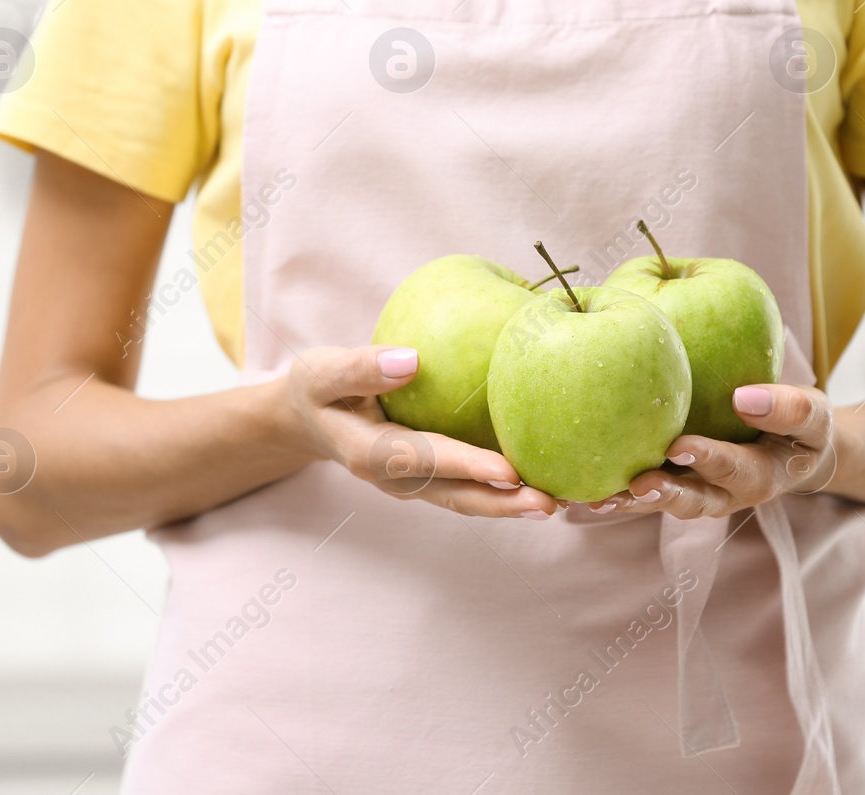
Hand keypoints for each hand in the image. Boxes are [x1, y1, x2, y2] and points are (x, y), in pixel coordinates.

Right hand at [285, 345, 560, 518]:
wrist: (307, 417)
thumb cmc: (318, 387)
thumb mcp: (322, 371)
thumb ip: (361, 367)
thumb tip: (411, 359)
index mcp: (371, 455)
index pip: (427, 460)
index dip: (468, 467)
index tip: (508, 470)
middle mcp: (397, 480)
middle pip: (456, 497)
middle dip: (503, 503)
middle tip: (550, 503)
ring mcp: (414, 485)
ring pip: (467, 500)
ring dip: (510, 505)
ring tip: (557, 502)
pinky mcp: (430, 479)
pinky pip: (470, 488)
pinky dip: (504, 491)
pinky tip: (543, 480)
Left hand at [587, 384, 837, 519]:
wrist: (795, 451)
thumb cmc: (803, 428)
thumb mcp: (814, 416)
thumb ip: (789, 408)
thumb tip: (745, 397)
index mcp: (760, 477)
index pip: (734, 469)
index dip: (708, 459)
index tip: (680, 445)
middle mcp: (724, 494)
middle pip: (692, 501)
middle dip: (663, 495)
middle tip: (636, 486)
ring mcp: (696, 492)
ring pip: (661, 502)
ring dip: (629, 503)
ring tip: (594, 498)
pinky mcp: (674, 483)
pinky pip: (643, 490)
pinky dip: (614, 490)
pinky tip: (577, 483)